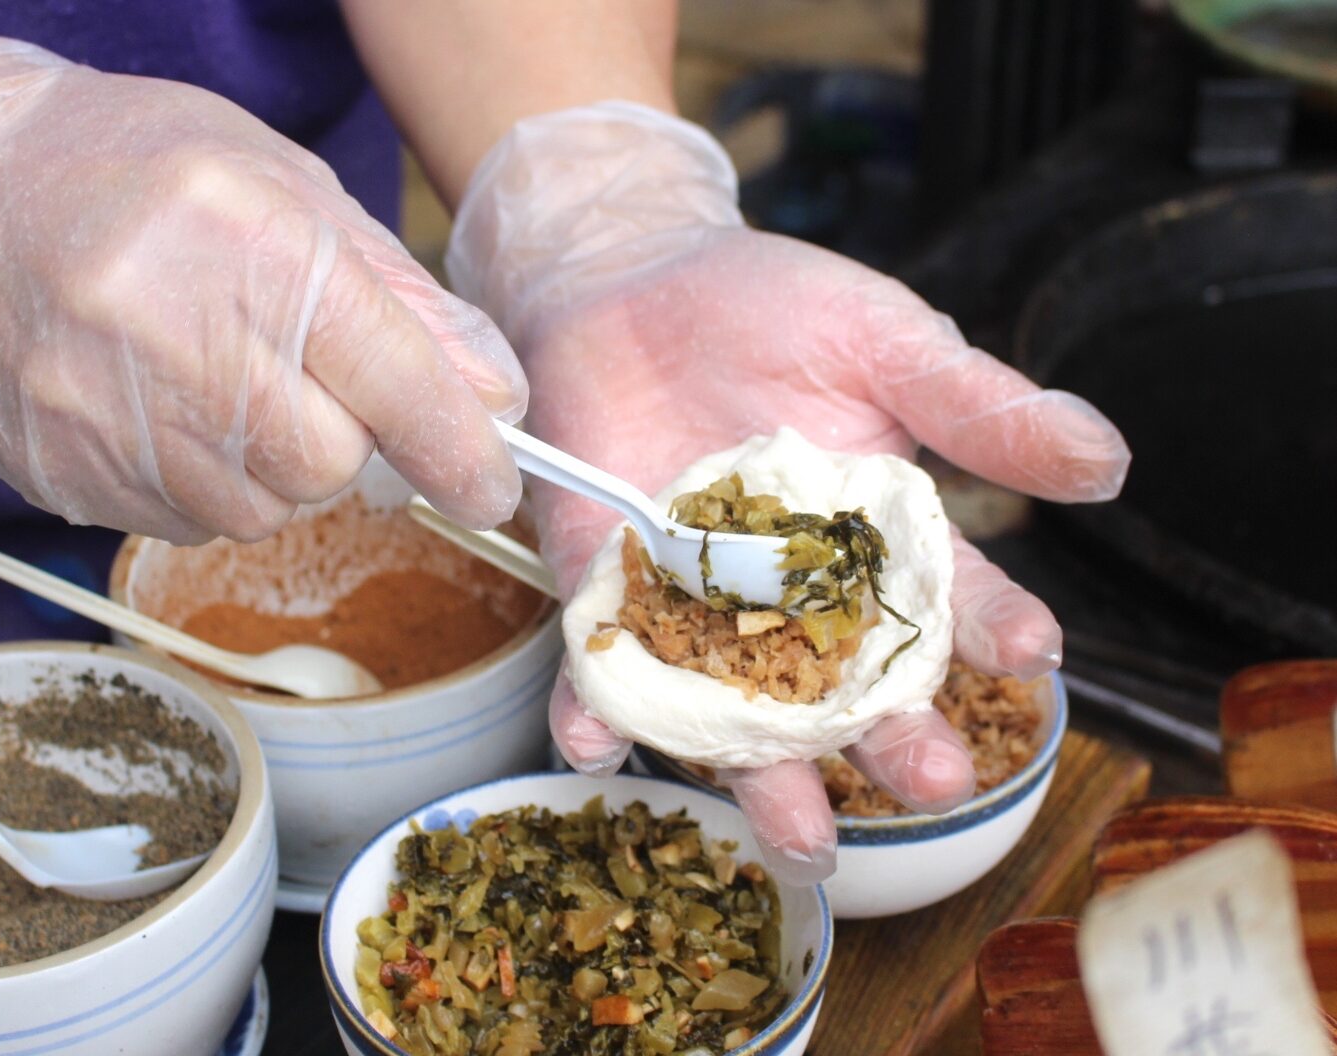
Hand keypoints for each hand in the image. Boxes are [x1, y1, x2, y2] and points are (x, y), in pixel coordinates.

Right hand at [0, 0, 524, 541]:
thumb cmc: (142, 172)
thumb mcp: (290, 190)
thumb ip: (403, 299)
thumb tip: (493, 395)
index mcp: (245, 236)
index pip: (390, 377)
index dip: (457, 446)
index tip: (492, 485)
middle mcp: (166, 327)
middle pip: (325, 463)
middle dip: (347, 445)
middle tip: (313, 388)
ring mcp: (99, 408)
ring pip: (257, 510)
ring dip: (274, 468)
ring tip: (221, 383)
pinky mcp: (59, 470)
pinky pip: (185, 524)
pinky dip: (207, 484)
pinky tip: (166, 410)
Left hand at [447, 103, 1129, 884]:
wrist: (628, 277)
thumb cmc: (767, 306)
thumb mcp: (881, 341)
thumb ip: (975, 407)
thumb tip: (1107, 462)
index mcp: (874, 542)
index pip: (946, 601)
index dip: (992, 629)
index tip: (1033, 655)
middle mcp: (792, 596)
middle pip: (848, 687)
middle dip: (890, 738)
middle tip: (931, 782)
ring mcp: (695, 602)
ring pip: (736, 708)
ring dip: (764, 773)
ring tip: (798, 838)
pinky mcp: (603, 589)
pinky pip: (602, 664)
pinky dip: (597, 708)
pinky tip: (601, 743)